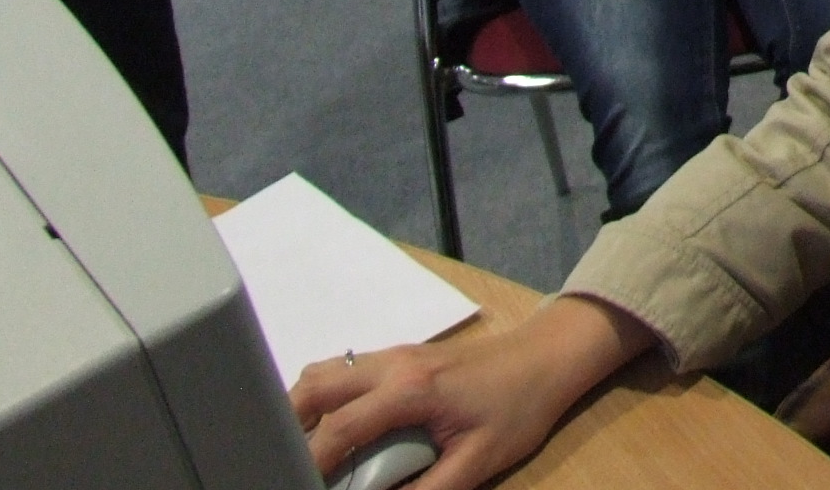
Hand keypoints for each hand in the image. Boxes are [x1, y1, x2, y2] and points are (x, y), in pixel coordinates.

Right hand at [290, 296, 655, 489]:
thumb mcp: (478, 462)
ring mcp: (395, 354)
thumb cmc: (519, 408)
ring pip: (324, 372)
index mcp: (410, 389)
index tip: (293, 486)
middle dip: (287, 428)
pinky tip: (329, 428)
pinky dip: (323, 396)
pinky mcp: (400, 356)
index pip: (338, 430)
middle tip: (281, 466)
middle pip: (314, 387)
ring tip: (299, 452)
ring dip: (301, 408)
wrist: (547, 358)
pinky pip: (344, 370)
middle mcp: (393, 363)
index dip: (309, 466)